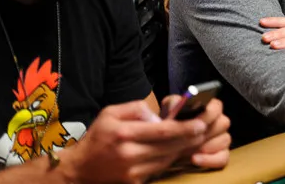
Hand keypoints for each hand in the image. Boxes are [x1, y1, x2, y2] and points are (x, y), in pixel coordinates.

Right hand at [58, 100, 207, 183]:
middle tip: (205, 129)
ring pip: (167, 159)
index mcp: (124, 133)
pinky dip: (169, 160)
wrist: (78, 170)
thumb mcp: (110, 113)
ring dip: (182, 149)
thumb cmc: (98, 137)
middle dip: (190, 138)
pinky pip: (159, 170)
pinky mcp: (134, 183)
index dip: (184, 128)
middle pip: (169, 146)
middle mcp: (129, 154)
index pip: (162, 131)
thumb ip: (135, 108)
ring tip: (194, 138)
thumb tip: (157, 116)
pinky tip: (176, 151)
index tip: (200, 123)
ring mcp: (132, 172)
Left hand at [161, 96, 231, 168]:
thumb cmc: (172, 122)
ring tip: (190, 149)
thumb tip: (178, 106)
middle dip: (207, 131)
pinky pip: (223, 158)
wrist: (168, 141)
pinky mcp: (220, 154)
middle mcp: (218, 121)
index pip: (217, 106)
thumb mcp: (169, 108)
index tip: (197, 120)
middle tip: (192, 138)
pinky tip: (194, 159)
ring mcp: (221, 138)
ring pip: (225, 140)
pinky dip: (210, 160)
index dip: (210, 112)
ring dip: (208, 146)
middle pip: (223, 123)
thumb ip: (174, 103)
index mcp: (210, 107)